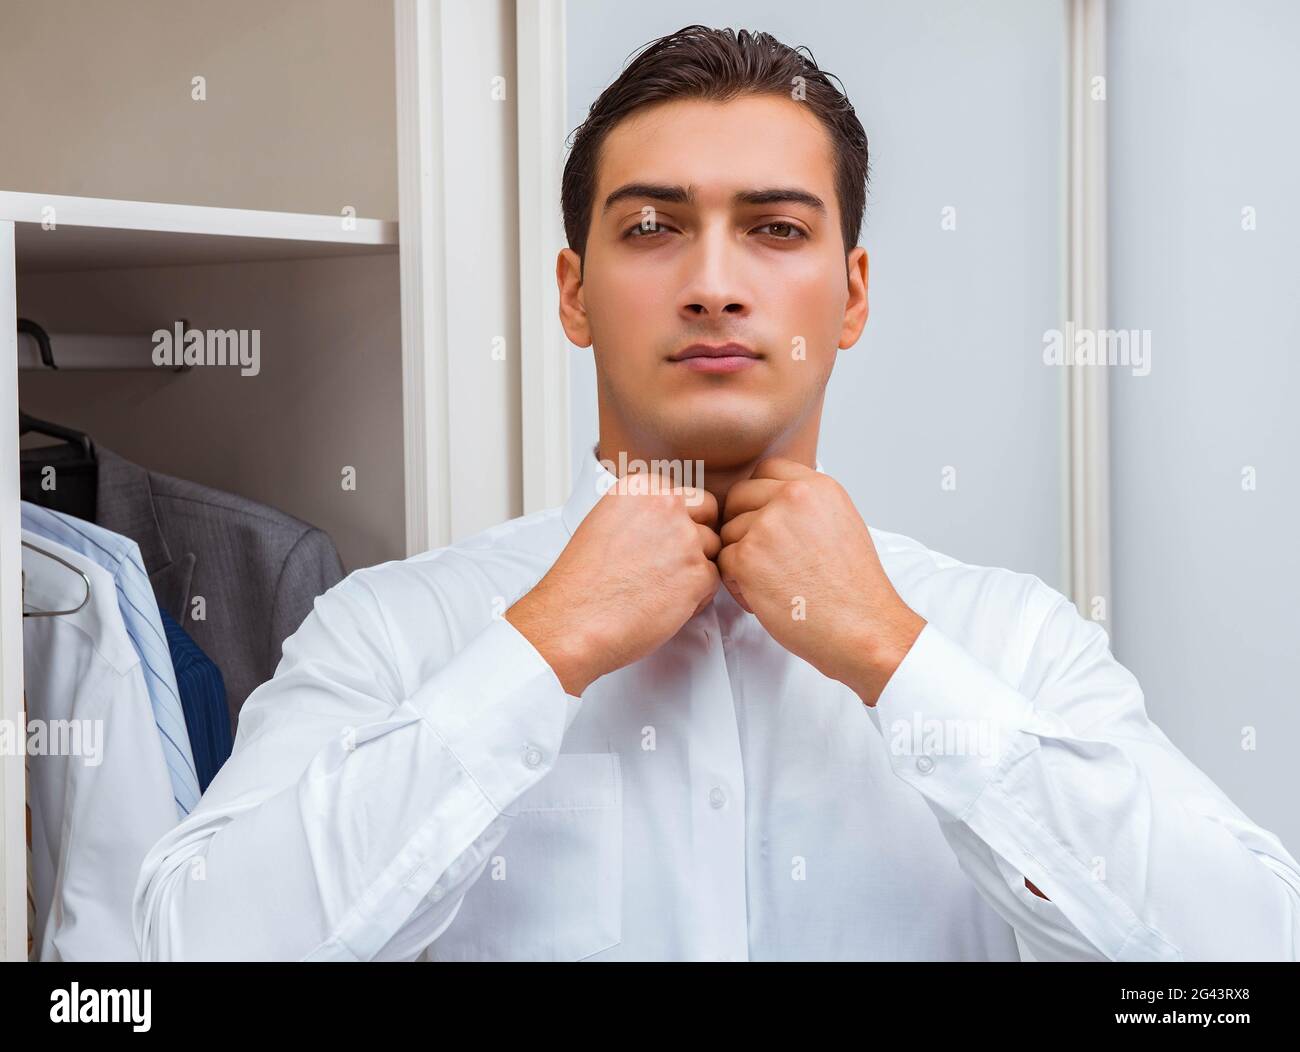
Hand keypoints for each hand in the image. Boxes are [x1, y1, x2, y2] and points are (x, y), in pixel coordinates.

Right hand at [507, 475, 720, 695]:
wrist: (573, 621)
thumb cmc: (582, 583)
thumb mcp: (605, 524)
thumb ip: (641, 514)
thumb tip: (667, 521)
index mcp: (641, 487)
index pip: (685, 493)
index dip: (679, 519)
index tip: (662, 538)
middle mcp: (666, 506)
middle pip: (708, 513)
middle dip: (697, 535)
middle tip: (670, 562)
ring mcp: (685, 539)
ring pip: (712, 549)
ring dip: (695, 568)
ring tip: (659, 587)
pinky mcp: (698, 574)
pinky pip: (712, 581)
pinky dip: (695, 597)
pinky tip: (663, 604)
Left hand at [717, 457, 925, 705]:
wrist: (862, 627)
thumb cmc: (854, 588)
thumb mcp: (841, 523)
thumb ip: (806, 505)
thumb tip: (772, 500)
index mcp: (817, 486)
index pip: (766, 470)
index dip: (760, 496)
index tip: (767, 519)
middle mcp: (792, 497)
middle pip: (739, 496)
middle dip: (744, 525)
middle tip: (765, 556)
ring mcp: (767, 526)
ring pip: (728, 532)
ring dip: (741, 557)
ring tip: (773, 582)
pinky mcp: (747, 557)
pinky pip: (724, 561)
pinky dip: (737, 583)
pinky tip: (766, 597)